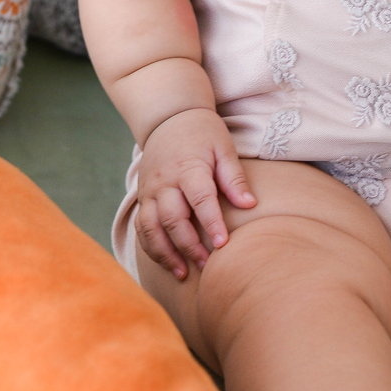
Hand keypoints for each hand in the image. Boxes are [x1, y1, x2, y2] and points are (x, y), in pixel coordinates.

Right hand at [136, 107, 256, 279]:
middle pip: (173, 218)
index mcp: (188, 167)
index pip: (200, 198)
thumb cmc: (203, 132)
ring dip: (166, 253)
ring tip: (183, 273)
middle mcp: (164, 181)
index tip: (223, 244)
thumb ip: (233, 177)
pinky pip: (141, 227)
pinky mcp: (142, 197)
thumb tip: (249, 205)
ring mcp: (149, 191)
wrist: (169, 117)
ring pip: (151, 228)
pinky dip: (151, 247)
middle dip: (189, 245)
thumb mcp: (223, 147)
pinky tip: (167, 262)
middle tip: (208, 264)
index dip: (211, 222)